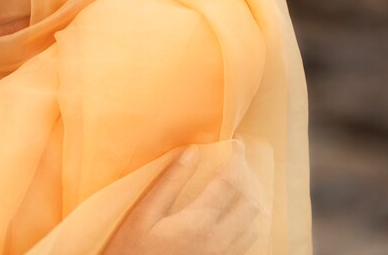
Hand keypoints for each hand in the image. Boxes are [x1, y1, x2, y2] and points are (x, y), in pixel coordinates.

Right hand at [103, 147, 259, 254]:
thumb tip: (192, 151)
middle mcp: (218, 240)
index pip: (230, 182)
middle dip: (248, 175)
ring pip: (254, 223)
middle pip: (249, 202)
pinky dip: (250, 220)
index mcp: (198, 222)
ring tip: (240, 182)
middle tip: (238, 160)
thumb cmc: (132, 249)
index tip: (236, 144)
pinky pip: (248, 241)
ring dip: (252, 198)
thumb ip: (170, 181)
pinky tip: (236, 213)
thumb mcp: (144, 213)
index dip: (237, 159)